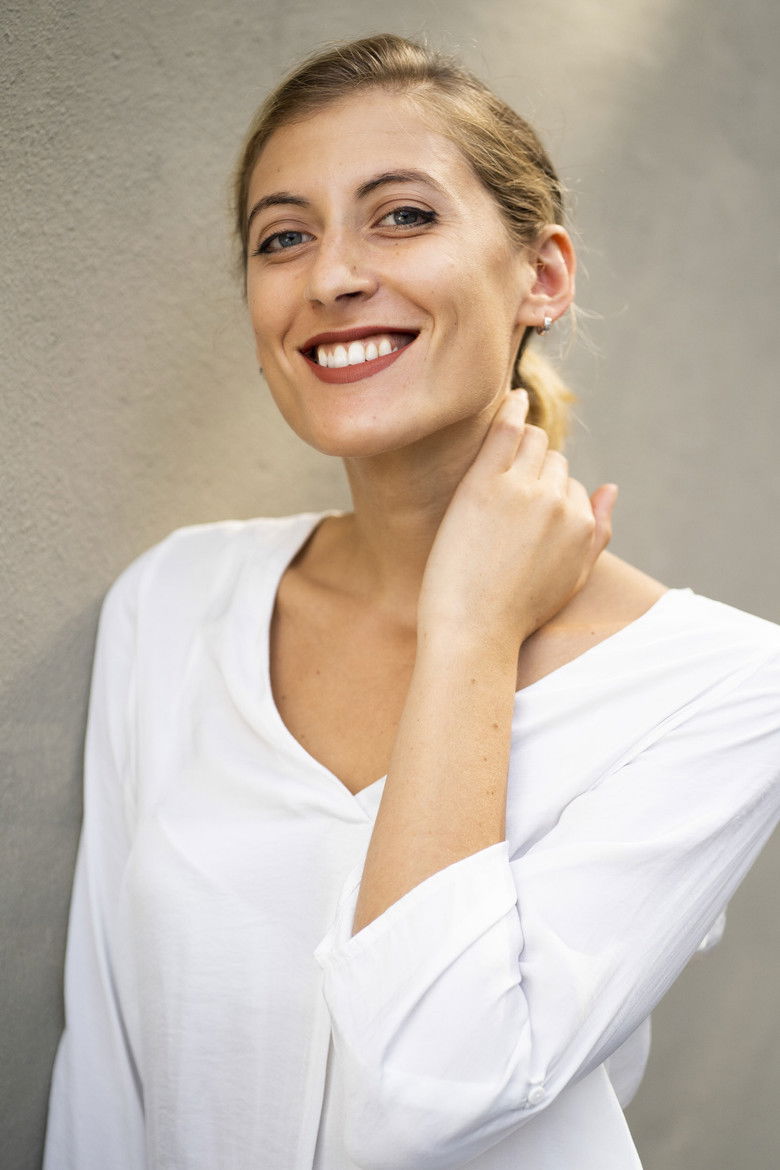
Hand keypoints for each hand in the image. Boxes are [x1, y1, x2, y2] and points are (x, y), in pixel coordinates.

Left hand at [417, 389, 617, 648]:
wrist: (473, 631)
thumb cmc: (515, 611)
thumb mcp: (572, 578)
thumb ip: (598, 532)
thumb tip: (611, 488)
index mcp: (581, 524)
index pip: (571, 485)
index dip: (545, 497)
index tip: (519, 514)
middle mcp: (560, 502)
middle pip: (553, 462)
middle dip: (533, 473)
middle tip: (501, 498)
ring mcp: (523, 490)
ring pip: (533, 441)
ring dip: (520, 446)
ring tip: (496, 466)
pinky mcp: (485, 483)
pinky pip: (507, 428)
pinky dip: (511, 407)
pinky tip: (510, 397)